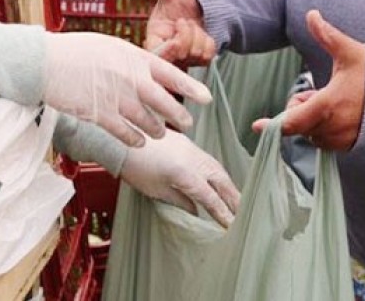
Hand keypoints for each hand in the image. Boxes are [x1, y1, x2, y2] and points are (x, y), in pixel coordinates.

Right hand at [43, 31, 211, 147]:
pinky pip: (127, 134)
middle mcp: (130, 78)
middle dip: (180, 116)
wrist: (45, 63)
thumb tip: (147, 69)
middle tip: (187, 123)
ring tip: (161, 133)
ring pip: (148, 122)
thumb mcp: (110, 45)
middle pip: (165, 103)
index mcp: (134, 57)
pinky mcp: (101, 116)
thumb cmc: (75, 50)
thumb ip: (132, 59)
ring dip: (158, 130)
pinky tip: (139, 142)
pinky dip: (136, 139)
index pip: (171, 74)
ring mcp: (116, 98)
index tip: (206, 98)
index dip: (191, 88)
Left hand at [120, 130, 239, 227]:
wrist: (122, 139)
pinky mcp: (186, 143)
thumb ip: (179, 201)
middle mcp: (193, 160)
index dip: (222, 212)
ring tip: (233, 197)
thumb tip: (195, 211)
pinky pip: (208, 159)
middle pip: (221, 180)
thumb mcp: (156, 190)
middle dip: (233, 197)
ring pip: (216, 167)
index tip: (230, 224)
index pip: (210, 197)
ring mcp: (191, 149)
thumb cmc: (135, 168)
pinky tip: (216, 180)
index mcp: (185, 175)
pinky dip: (216, 172)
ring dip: (227, 183)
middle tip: (241, 211)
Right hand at [130, 0, 215, 65]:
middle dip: (186, 35)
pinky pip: (207, 56)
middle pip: (177, 55)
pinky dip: (209, 42)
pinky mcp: (199, 59)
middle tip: (183, 20)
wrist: (202, 0)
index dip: (165, 52)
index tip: (175, 41)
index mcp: (154, 35)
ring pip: (194, 54)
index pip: (154, 54)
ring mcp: (184, 56)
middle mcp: (168, 49)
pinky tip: (203, 32)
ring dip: (198, 35)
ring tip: (192, 23)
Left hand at [253, 10, 364, 150]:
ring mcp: (341, 139)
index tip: (256, 125)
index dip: (272, 124)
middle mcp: (331, 127)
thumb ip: (327, 35)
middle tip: (316, 90)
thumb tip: (311, 14)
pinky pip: (324, 140)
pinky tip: (339, 112)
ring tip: (331, 100)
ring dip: (312, 118)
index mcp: (327, 105)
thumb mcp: (350, 53)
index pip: (292, 121)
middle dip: (299, 108)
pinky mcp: (349, 145)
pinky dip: (323, 127)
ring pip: (311, 132)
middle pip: (298, 123)